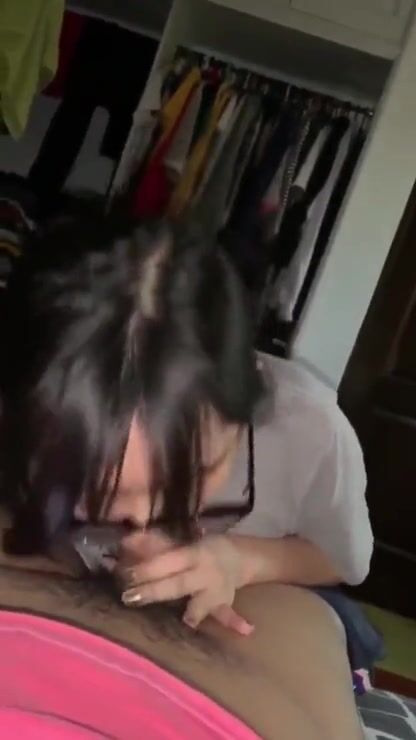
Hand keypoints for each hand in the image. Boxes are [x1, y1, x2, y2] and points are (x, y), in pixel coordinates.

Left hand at [117, 531, 253, 635]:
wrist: (238, 557)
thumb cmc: (200, 551)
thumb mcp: (181, 543)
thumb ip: (154, 546)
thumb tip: (124, 543)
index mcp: (192, 554)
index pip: (167, 561)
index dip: (147, 568)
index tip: (125, 575)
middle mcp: (204, 572)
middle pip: (178, 583)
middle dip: (154, 590)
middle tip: (129, 598)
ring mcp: (217, 590)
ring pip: (205, 601)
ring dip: (196, 611)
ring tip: (187, 620)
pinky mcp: (225, 604)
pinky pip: (230, 613)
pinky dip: (236, 621)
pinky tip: (246, 630)